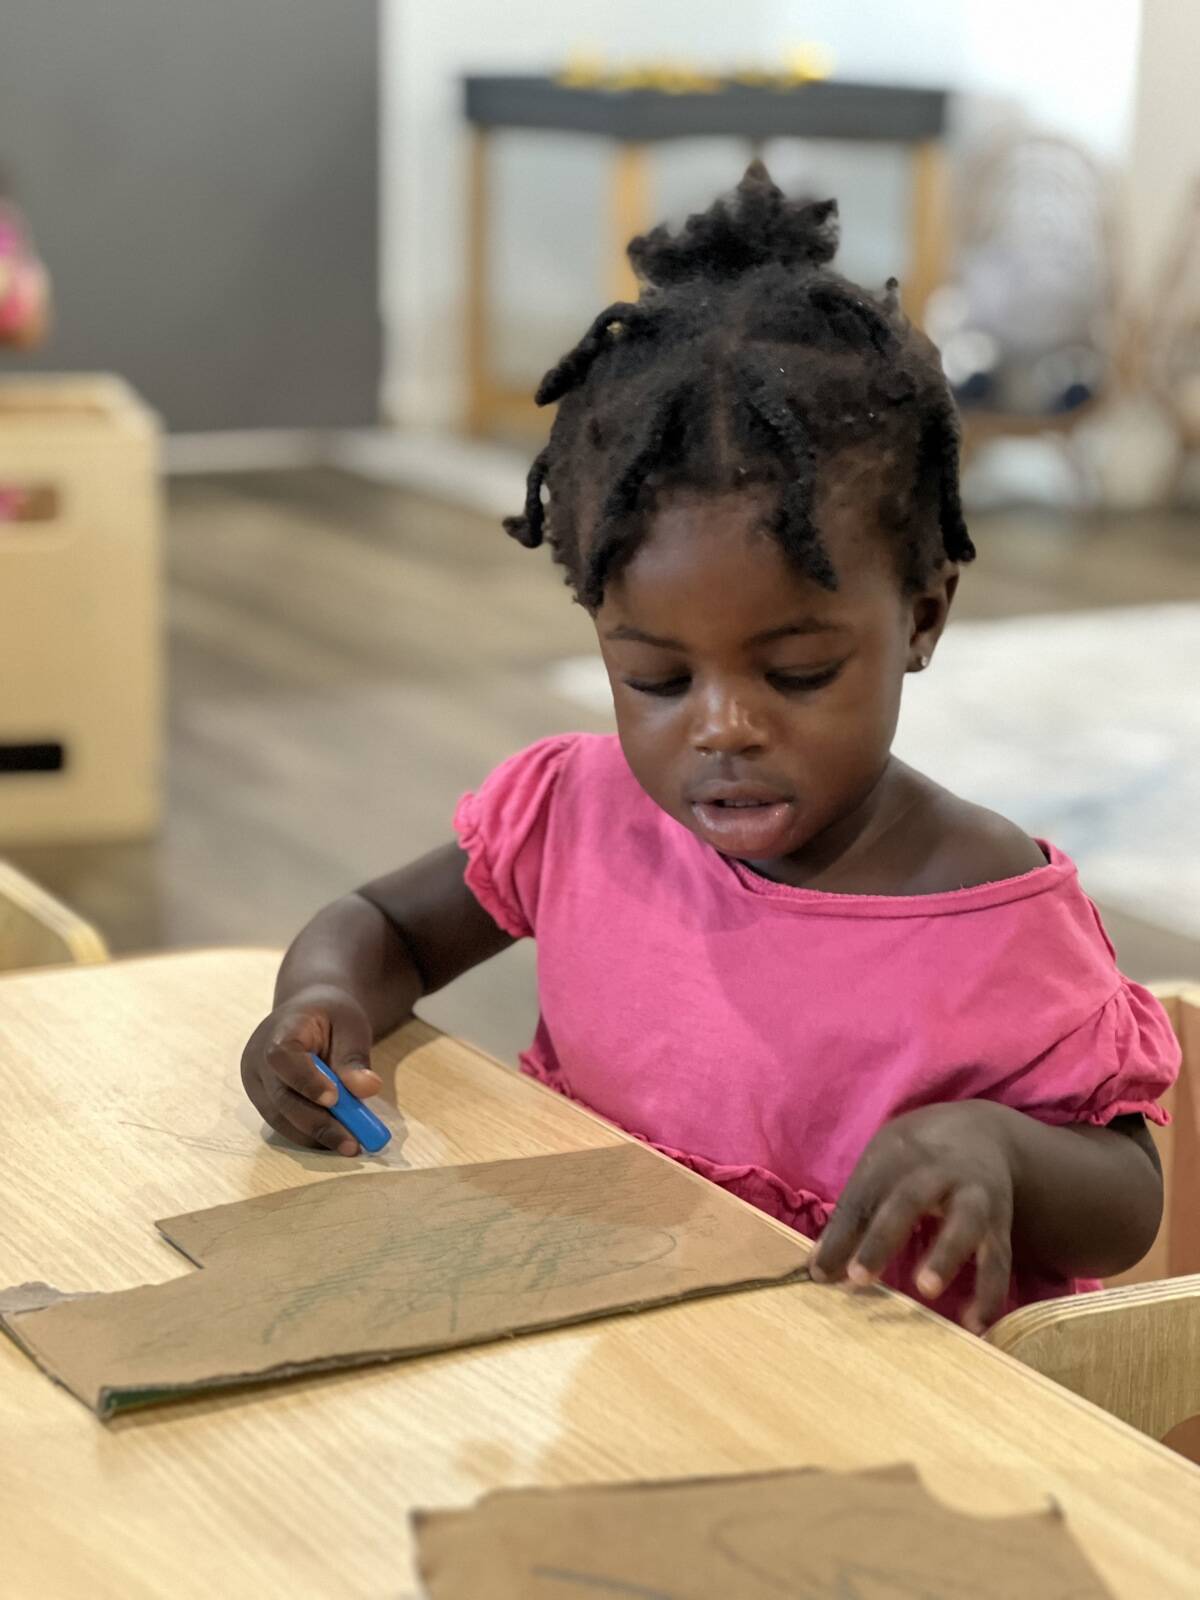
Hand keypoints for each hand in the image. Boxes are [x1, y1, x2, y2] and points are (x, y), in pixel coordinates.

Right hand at [240, 984, 381, 1154]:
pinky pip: (283, 1123)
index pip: (282, 1057)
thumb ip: (354, 1056)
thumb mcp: (351, 1025)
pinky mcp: (263, 1101)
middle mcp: (258, 1060)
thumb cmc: (331, 1016)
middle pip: (281, 1098)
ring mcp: (256, 1084)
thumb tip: (367, 1088)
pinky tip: (335, 1139)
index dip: (306, 1081)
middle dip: (319, 1124)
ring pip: (280, 1118)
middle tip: (352, 1144)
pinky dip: (309, 1135)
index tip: (335, 1099)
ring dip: (315, 1136)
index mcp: (279, 1030)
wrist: (308, 1014)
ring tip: (350, 1145)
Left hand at [810, 1101, 1016, 1332]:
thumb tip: (821, 1270)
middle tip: (859, 1276)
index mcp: (897, 1154)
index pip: (863, 1195)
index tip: (818, 1272)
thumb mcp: (880, 1168)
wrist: (979, 1132)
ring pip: (964, 1224)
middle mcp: (937, 1171)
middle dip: (882, 1239)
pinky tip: (974, 1324)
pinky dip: (989, 1293)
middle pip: (908, 1201)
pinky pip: (998, 1259)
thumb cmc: (914, 1159)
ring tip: (926, 1289)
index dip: (839, 1234)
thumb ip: (854, 1214)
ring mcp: (973, 1195)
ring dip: (945, 1256)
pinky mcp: (1000, 1223)